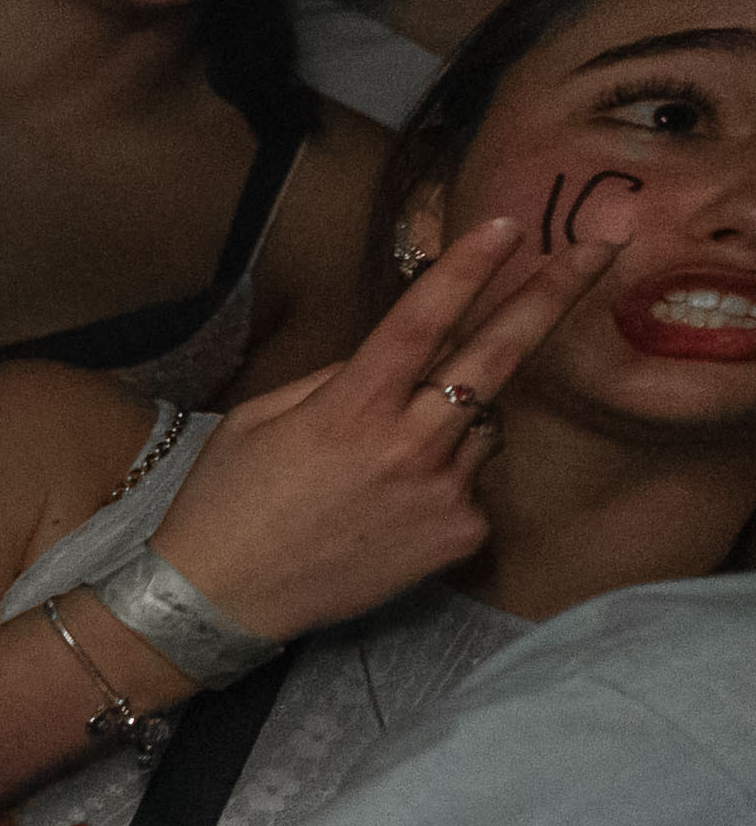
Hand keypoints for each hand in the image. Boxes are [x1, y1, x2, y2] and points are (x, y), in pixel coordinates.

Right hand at [156, 216, 604, 641]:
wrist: (224, 598)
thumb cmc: (227, 500)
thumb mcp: (259, 419)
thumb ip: (334, 380)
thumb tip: (394, 358)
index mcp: (349, 408)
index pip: (422, 321)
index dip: (468, 269)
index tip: (508, 226)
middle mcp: (406, 445)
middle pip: (497, 357)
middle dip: (551, 296)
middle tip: (600, 248)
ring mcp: (441, 493)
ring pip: (483, 424)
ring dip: (454, 418)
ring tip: (382, 459)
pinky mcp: (459, 534)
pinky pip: (474, 481)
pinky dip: (445, 477)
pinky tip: (388, 505)